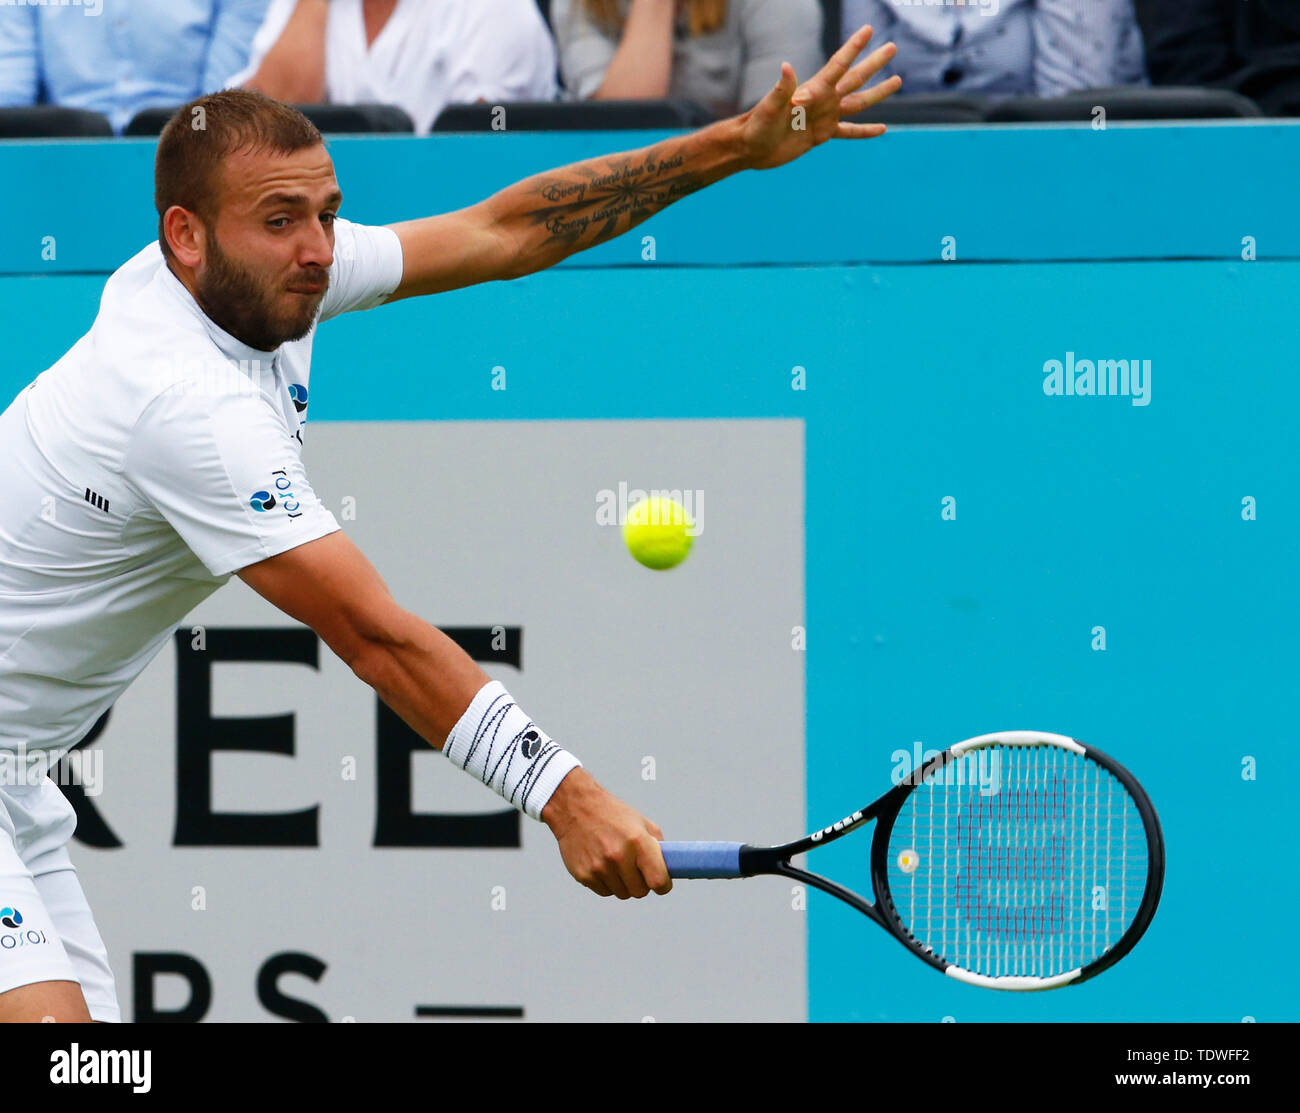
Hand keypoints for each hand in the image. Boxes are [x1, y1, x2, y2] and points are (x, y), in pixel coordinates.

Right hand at [542, 768, 671, 898]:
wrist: (574, 807)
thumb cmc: (612, 814)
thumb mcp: (641, 822)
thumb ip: (658, 847)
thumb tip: (669, 869)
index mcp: (637, 841)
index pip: (658, 880)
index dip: (663, 885)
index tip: (662, 883)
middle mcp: (618, 856)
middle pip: (640, 892)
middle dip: (641, 883)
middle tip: (635, 868)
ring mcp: (599, 867)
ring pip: (622, 894)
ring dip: (623, 883)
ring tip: (615, 862)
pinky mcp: (584, 875)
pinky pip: (604, 892)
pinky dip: (606, 883)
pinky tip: (601, 863)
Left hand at [740, 24, 901, 171]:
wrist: (751, 148)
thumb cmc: (757, 125)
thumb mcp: (770, 107)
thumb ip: (782, 88)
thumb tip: (787, 66)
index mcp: (813, 90)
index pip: (839, 65)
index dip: (854, 47)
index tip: (868, 30)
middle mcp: (823, 100)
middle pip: (856, 78)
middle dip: (874, 62)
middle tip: (892, 46)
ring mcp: (824, 117)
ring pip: (858, 102)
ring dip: (878, 92)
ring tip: (898, 80)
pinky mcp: (822, 135)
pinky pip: (849, 131)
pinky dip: (865, 131)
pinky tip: (882, 129)